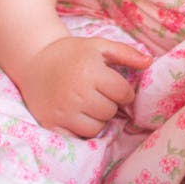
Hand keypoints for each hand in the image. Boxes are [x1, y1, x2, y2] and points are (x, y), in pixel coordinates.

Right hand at [17, 36, 151, 137]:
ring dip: (97, 118)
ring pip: (96, 128)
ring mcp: (62, 111)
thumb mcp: (99, 46)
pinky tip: (77, 115)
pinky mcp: (51, 124)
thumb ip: (126, 53)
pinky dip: (81, 129)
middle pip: (110, 112)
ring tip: (87, 104)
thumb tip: (150, 62)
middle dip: (109, 104)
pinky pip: (78, 137)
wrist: (35, 60)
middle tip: (97, 94)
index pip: (123, 93)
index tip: (114, 87)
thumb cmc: (72, 53)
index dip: (123, 92)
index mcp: (90, 71)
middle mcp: (76, 93)